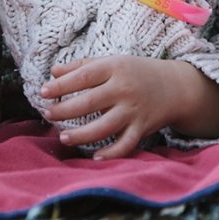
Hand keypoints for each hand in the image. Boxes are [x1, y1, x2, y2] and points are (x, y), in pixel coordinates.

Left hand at [40, 55, 184, 158]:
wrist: (175, 87)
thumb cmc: (135, 72)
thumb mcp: (111, 62)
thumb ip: (81, 66)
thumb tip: (53, 73)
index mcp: (115, 68)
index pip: (83, 76)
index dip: (61, 85)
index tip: (43, 92)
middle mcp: (124, 89)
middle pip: (89, 102)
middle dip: (65, 110)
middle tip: (47, 114)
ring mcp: (134, 110)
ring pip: (104, 127)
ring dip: (81, 135)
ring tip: (63, 137)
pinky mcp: (142, 128)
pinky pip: (126, 144)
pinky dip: (111, 153)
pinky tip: (95, 157)